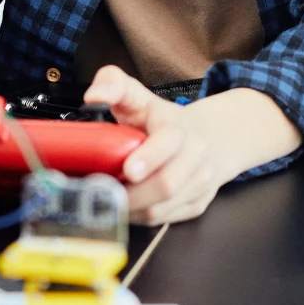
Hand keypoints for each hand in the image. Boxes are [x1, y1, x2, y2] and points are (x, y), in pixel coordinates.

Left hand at [85, 67, 224, 225]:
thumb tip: (93, 96)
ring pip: (162, 208)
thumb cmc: (161, 120)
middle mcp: (196, 155)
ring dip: (131, 209)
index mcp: (178, 127)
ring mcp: (200, 182)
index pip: (169, 142)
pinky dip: (139, 217)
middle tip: (102, 193)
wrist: (210, 139)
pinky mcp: (197, 205)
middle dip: (131, 194)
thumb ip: (114, 85)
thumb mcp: (139, 96)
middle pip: (166, 184)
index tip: (128, 169)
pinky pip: (163, 220)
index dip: (149, 157)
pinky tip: (127, 206)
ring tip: (109, 200)